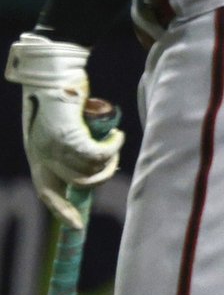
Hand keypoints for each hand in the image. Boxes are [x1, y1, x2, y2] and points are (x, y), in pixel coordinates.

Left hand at [5, 32, 124, 228]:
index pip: (47, 193)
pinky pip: (98, 154)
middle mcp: (42, 156)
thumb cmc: (59, 91)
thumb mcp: (57, 123)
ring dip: (110, 158)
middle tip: (114, 159)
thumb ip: (67, 142)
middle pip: (79, 183)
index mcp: (36, 156)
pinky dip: (112, 148)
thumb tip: (90, 160)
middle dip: (103, 175)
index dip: (62, 211)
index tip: (77, 226)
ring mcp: (54, 147)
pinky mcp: (68, 136)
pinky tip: (117, 136)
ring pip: (91, 170)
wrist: (55, 69)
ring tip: (116, 140)